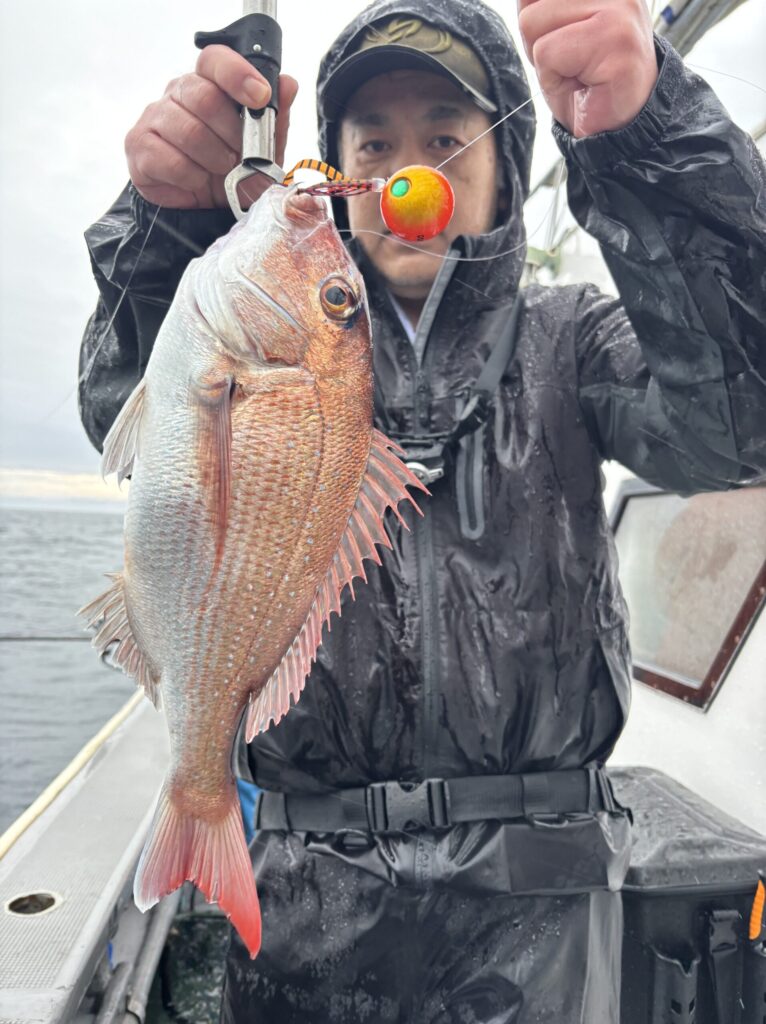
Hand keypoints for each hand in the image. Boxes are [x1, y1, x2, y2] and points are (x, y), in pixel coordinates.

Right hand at [126, 45, 297, 208]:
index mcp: (207, 83)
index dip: (237, 74)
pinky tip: (197, 182)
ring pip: (189, 130)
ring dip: (214, 159)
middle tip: (241, 155)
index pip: (214, 59)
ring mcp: (154, 118)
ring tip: (222, 171)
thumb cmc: (233, 173)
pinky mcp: (139, 146)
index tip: (260, 97)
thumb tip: (288, 84)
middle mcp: (177, 93)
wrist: (206, 210)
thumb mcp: (265, 150)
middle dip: (232, 133)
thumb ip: (275, 118)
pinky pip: (170, 159)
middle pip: (204, 96)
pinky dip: (192, 177)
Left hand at [518, 0, 657, 137]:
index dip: (536, 23)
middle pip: (530, 7)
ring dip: (546, 61)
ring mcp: (619, 7)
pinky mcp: (615, 39)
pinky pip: (546, 52)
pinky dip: (552, 79)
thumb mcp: (551, 31)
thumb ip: (537, 4)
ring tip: (577, 72)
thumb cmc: (586, 81)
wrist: (614, 128)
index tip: (566, 45)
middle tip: (571, 63)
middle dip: (538, 42)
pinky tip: (582, 84)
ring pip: (532, 23)